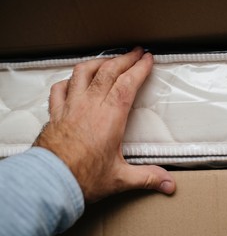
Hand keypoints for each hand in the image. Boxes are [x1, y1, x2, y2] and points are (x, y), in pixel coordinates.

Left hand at [34, 48, 175, 201]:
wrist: (49, 183)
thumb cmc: (81, 178)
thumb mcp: (121, 179)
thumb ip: (148, 178)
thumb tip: (168, 184)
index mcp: (110, 117)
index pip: (128, 83)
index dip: (140, 68)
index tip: (147, 59)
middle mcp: (90, 106)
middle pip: (109, 71)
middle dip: (125, 58)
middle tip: (136, 52)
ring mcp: (71, 106)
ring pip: (84, 72)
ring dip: (99, 62)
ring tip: (108, 59)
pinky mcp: (56, 113)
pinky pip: (60, 88)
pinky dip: (69, 80)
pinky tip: (73, 80)